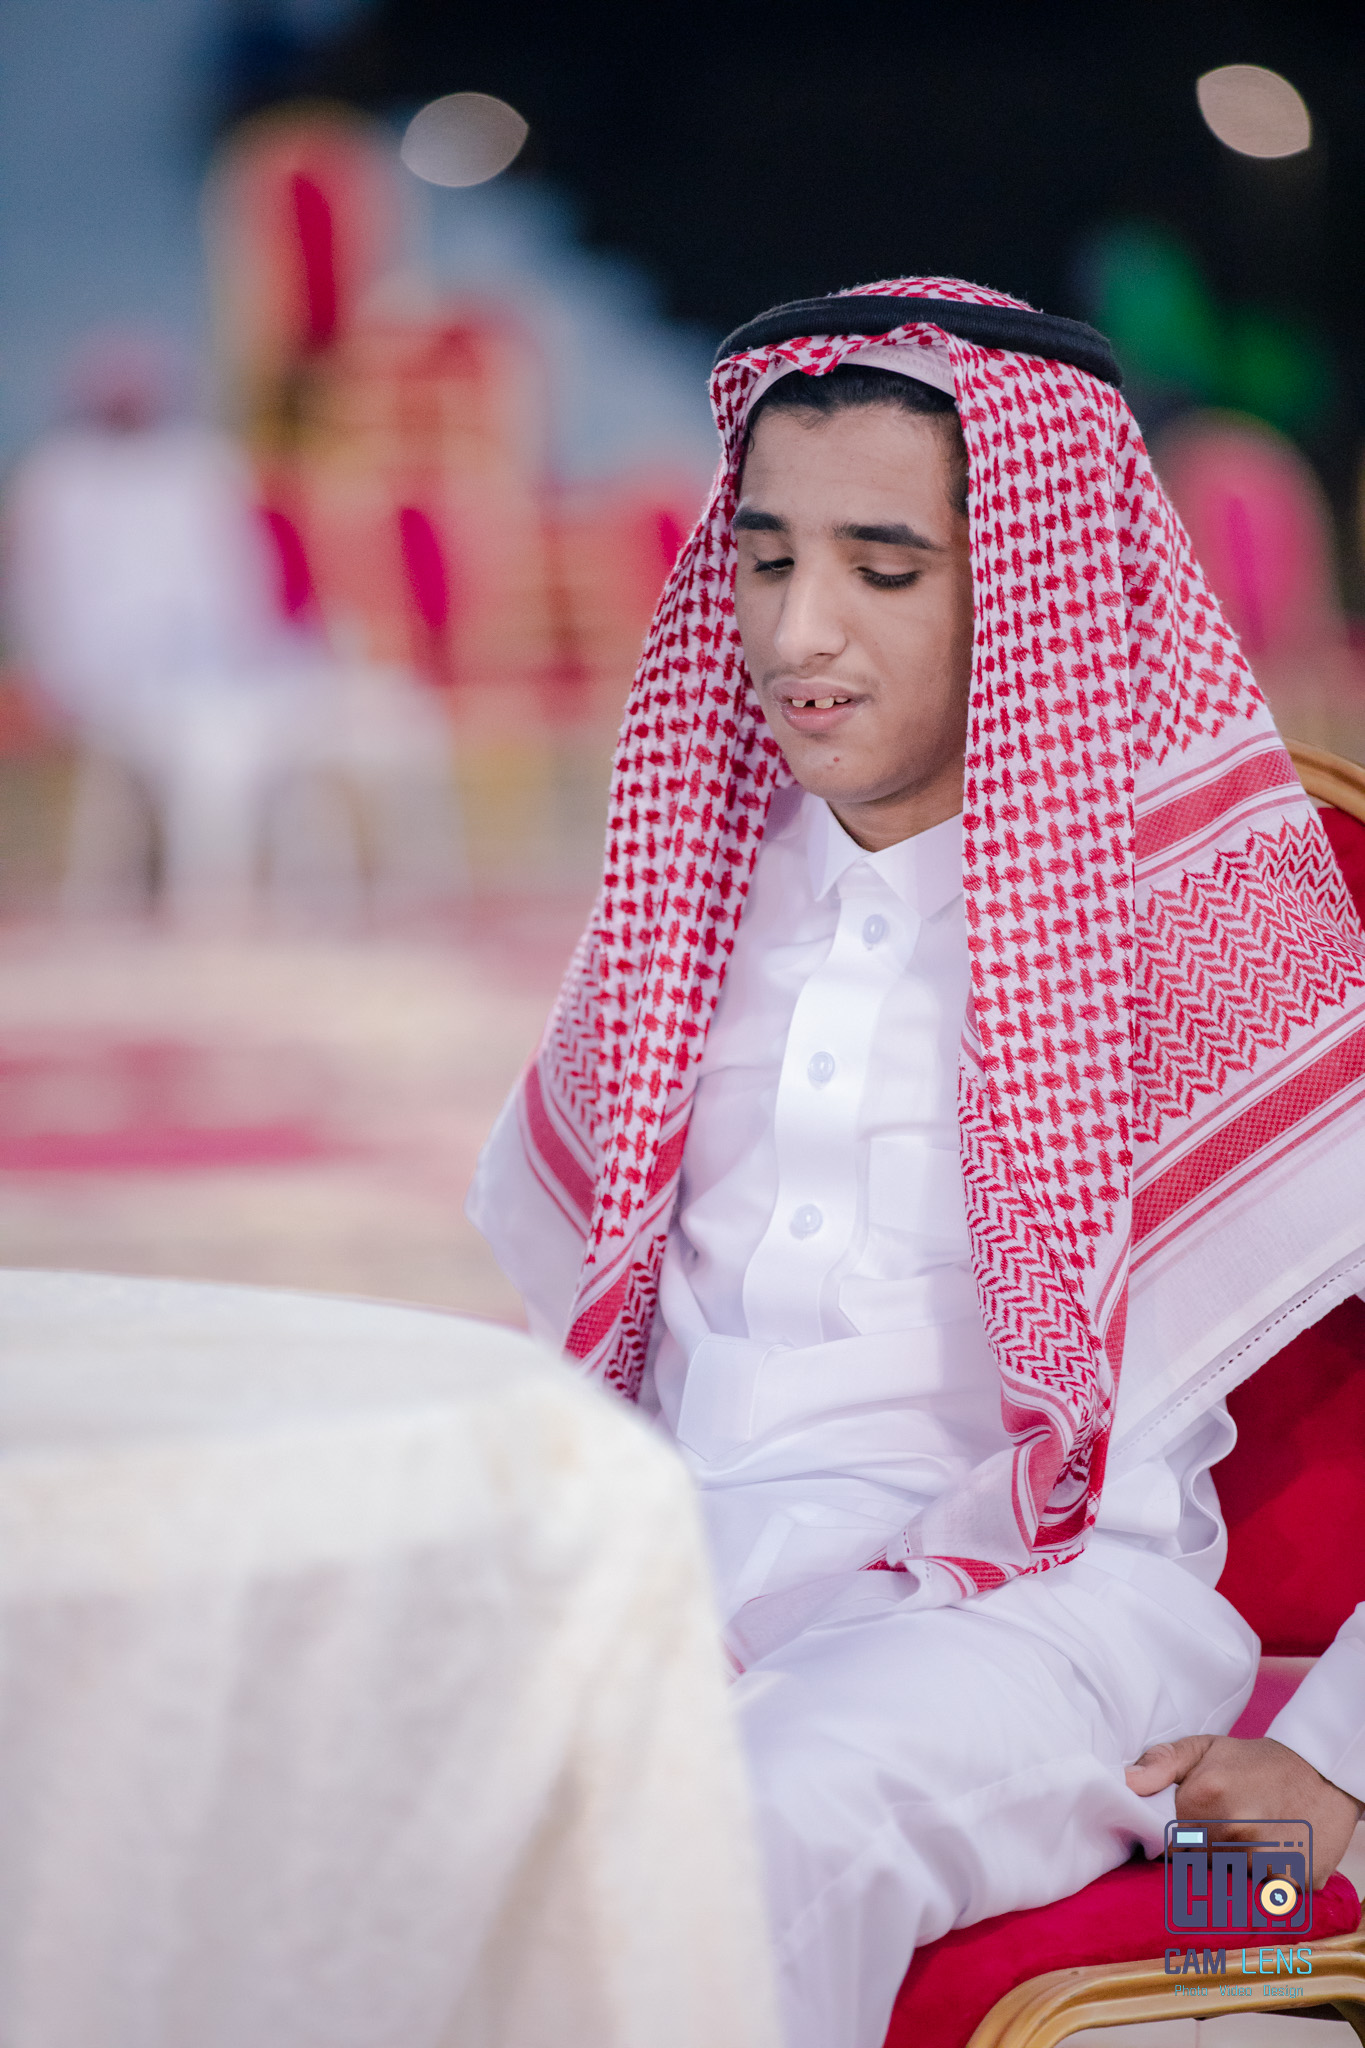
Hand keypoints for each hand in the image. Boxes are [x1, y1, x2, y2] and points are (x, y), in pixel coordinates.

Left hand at [1126, 1734, 1362, 1887]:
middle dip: (1205, 1853)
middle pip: (1199, 1865)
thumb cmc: (1254, 1762)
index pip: (1168, 1842)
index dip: (1175, 1841)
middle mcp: (1235, 1830)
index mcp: (1206, 1796)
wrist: (1322, 1771)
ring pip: (1231, 1883)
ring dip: (1235, 1870)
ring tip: (1250, 1840)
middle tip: (1225, 1830)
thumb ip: (1160, 1762)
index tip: (1187, 1832)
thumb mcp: (1205, 1748)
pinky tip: (1271, 1855)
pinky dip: (1264, 1883)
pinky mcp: (1296, 1882)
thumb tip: (1126, 1783)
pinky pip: (1264, 1897)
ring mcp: (1267, 1859)